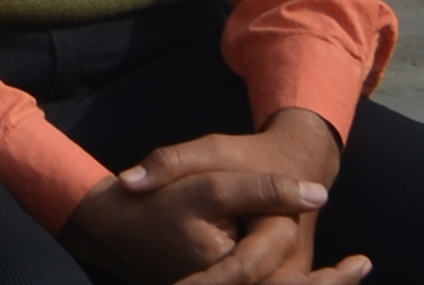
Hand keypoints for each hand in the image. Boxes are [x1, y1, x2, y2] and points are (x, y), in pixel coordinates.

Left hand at [65, 110, 363, 284]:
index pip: (242, 269)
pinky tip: (191, 277)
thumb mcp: (212, 150)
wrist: (296, 163)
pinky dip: (226, 282)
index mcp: (281, 231)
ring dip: (217, 284)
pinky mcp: (284, 279)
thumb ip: (170, 164)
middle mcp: (292, 263)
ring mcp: (291, 276)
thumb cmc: (249, 158)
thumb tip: (127, 183)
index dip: (204, 283)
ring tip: (173, 280)